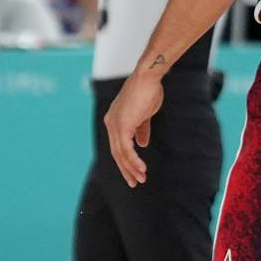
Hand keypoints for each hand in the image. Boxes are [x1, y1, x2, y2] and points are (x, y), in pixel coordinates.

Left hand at [104, 70, 163, 186]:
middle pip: (117, 153)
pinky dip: (133, 161)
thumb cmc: (148, 91)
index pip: (118, 145)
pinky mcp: (121, 126)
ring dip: (131, 168)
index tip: (135, 171)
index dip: (126, 160)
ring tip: (141, 179)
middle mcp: (111, 123)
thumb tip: (142, 144)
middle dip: (126, 169)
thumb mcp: (145, 113)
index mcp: (115, 120)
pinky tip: (141, 169)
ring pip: (121, 154)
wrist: (148, 78)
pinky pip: (126, 150)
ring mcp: (114, 125)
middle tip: (135, 182)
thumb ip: (141, 129)